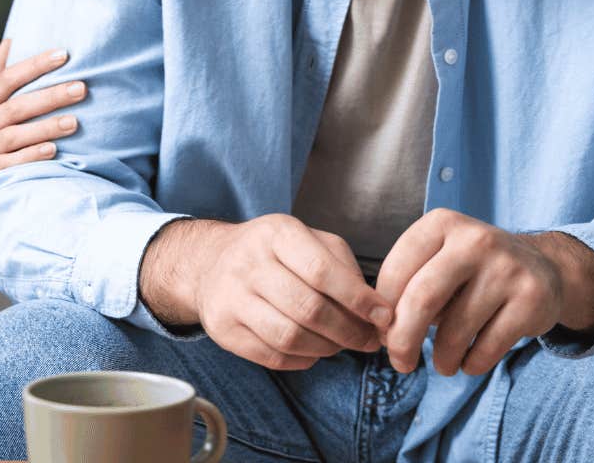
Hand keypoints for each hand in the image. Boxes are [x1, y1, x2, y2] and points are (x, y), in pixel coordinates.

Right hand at [0, 40, 85, 239]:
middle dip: (49, 95)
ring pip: (12, 136)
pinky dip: (30, 157)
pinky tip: (52, 151)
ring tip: (74, 122)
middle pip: (14, 107)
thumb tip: (10, 41)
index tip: (63, 55)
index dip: (33, 66)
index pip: (5, 80)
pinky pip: (6, 166)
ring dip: (45, 127)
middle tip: (81, 88)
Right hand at [140, 215, 392, 370]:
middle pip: (308, 309)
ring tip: (340, 346)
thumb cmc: (273, 252)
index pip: (323, 271)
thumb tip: (377, 310)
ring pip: (290, 337)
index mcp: (277, 233)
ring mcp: (231, 297)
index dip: (358, 299)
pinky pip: (271, 356)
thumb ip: (344, 267)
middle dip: (348, 331)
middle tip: (368, 340)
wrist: (210, 261)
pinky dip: (302, 360)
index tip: (383, 317)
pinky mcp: (222, 329)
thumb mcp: (308, 240)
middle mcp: (249, 262)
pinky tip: (312, 351)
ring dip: (326, 349)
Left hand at [375, 209, 593, 377]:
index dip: (383, 311)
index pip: (396, 271)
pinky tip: (469, 361)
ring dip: (441, 359)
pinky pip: (487, 347)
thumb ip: (408, 287)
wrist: (542, 267)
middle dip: (403, 340)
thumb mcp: (437, 259)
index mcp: (442, 223)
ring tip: (442, 364)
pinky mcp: (531, 299)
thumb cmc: (472, 270)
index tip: (383, 333)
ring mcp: (507, 268)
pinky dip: (471, 364)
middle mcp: (475, 239)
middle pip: (422, 300)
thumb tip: (385, 333)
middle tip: (400, 362)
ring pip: (455, 330)